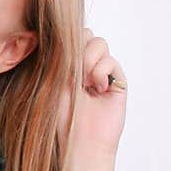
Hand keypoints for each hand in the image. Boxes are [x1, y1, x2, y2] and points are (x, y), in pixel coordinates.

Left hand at [56, 28, 126, 169]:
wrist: (80, 141)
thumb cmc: (61, 117)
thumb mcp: (53, 80)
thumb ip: (60, 54)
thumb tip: (64, 29)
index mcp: (66, 66)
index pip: (70, 37)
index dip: (67, 43)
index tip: (59, 63)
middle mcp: (84, 67)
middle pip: (86, 35)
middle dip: (79, 50)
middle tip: (73, 74)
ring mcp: (101, 73)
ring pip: (99, 44)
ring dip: (89, 61)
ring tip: (85, 83)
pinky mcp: (117, 81)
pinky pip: (111, 60)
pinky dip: (101, 71)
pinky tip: (97, 88)